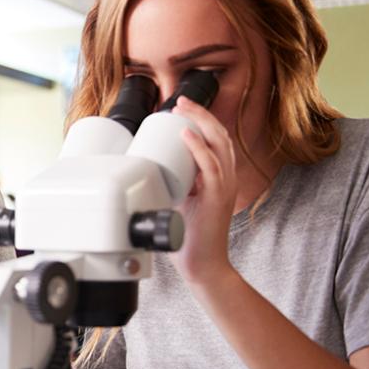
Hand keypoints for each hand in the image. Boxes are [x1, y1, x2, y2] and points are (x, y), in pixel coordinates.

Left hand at [169, 96, 238, 284]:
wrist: (202, 266)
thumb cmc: (187, 238)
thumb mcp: (176, 202)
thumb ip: (168, 184)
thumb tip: (144, 168)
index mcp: (218, 177)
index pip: (215, 140)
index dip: (201, 120)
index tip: (180, 108)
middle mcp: (225, 178)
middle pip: (218, 135)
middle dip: (199, 113)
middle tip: (179, 101)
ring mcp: (224, 187)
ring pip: (218, 144)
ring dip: (199, 122)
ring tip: (181, 110)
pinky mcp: (218, 199)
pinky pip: (211, 168)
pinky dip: (199, 148)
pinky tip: (187, 135)